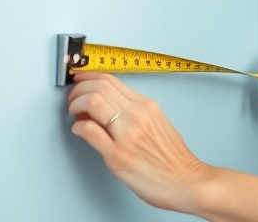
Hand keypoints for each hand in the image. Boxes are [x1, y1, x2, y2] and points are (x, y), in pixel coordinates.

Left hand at [66, 72, 210, 212]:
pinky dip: (78, 127)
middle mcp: (138, 115)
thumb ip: (134, 111)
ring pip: (92, 102)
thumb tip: (108, 105)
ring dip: (75, 104)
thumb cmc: (172, 157)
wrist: (184, 180)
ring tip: (76, 114)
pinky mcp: (117, 155)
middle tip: (73, 100)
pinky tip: (80, 131)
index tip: (79, 80)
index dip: (88, 77)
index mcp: (147, 106)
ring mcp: (127, 134)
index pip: (111, 80)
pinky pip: (89, 131)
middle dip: (78, 90)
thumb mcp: (158, 122)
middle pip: (99, 87)